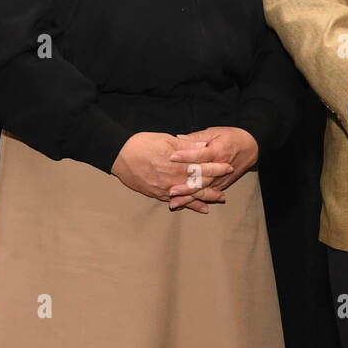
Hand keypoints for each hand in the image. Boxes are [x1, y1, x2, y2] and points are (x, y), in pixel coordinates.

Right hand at [111, 132, 233, 214]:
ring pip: (191, 195)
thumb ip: (187, 145)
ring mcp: (166, 187)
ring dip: (206, 198)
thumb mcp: (168, 139)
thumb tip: (204, 145)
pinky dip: (190, 205)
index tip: (228, 167)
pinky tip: (201, 208)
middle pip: (199, 184)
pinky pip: (177, 201)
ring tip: (218, 199)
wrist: (120, 155)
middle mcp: (174, 178)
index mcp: (178, 162)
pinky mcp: (157, 193)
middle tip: (227, 189)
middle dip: (214, 186)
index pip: (203, 166)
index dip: (216, 167)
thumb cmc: (143, 144)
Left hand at [166, 127, 259, 207]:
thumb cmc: (232, 137)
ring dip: (189, 197)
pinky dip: (196, 201)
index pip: (200, 155)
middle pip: (202, 178)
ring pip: (203, 189)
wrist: (252, 147)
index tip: (172, 157)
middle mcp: (220, 167)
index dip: (186, 156)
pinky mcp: (221, 184)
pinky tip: (184, 205)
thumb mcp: (215, 132)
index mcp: (218, 151)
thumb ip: (196, 137)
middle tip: (171, 189)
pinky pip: (208, 195)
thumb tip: (178, 139)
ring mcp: (221, 178)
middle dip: (186, 185)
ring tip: (174, 202)